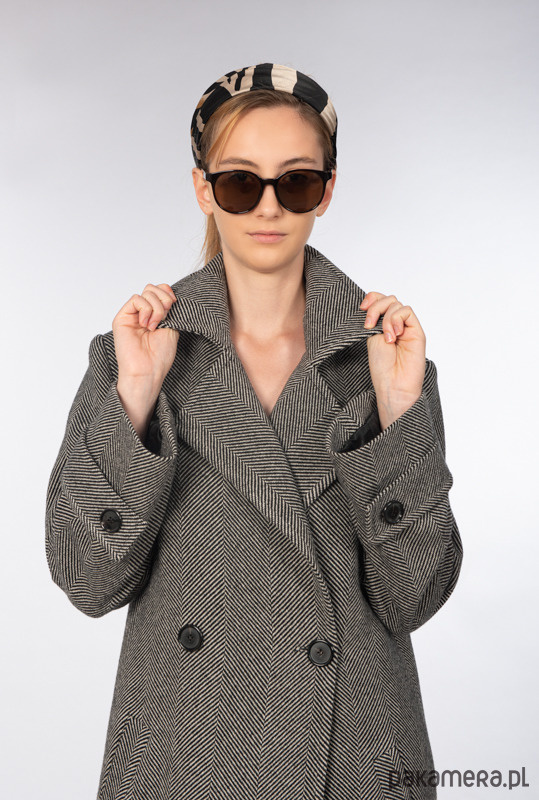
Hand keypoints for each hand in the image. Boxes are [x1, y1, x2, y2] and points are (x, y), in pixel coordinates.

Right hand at [112, 283, 179, 390]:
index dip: (168, 293)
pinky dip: (145, 309)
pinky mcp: (122, 318)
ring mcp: (132, 315)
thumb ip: (168, 309)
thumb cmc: (159, 356)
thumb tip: (167, 291)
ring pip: (146, 293)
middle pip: (153, 288)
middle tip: (164, 318)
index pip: (160, 291)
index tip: (173, 305)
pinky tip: (146, 324)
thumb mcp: (171, 327)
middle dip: (163, 300)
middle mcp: (143, 314)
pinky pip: (136, 299)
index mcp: (155, 316)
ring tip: (154, 326)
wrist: (148, 371)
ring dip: (156, 308)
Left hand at [360, 292, 425, 429]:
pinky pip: (407, 312)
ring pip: (397, 304)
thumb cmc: (382, 367)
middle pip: (388, 299)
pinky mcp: (417, 331)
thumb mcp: (372, 338)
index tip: (362, 308)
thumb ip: (375, 320)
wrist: (393, 384)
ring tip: (386, 338)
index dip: (371, 299)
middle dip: (376, 307)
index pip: (380, 300)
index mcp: (382, 325)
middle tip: (369, 326)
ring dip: (386, 318)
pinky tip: (393, 335)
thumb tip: (372, 303)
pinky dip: (396, 320)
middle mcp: (395, 324)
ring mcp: (407, 327)